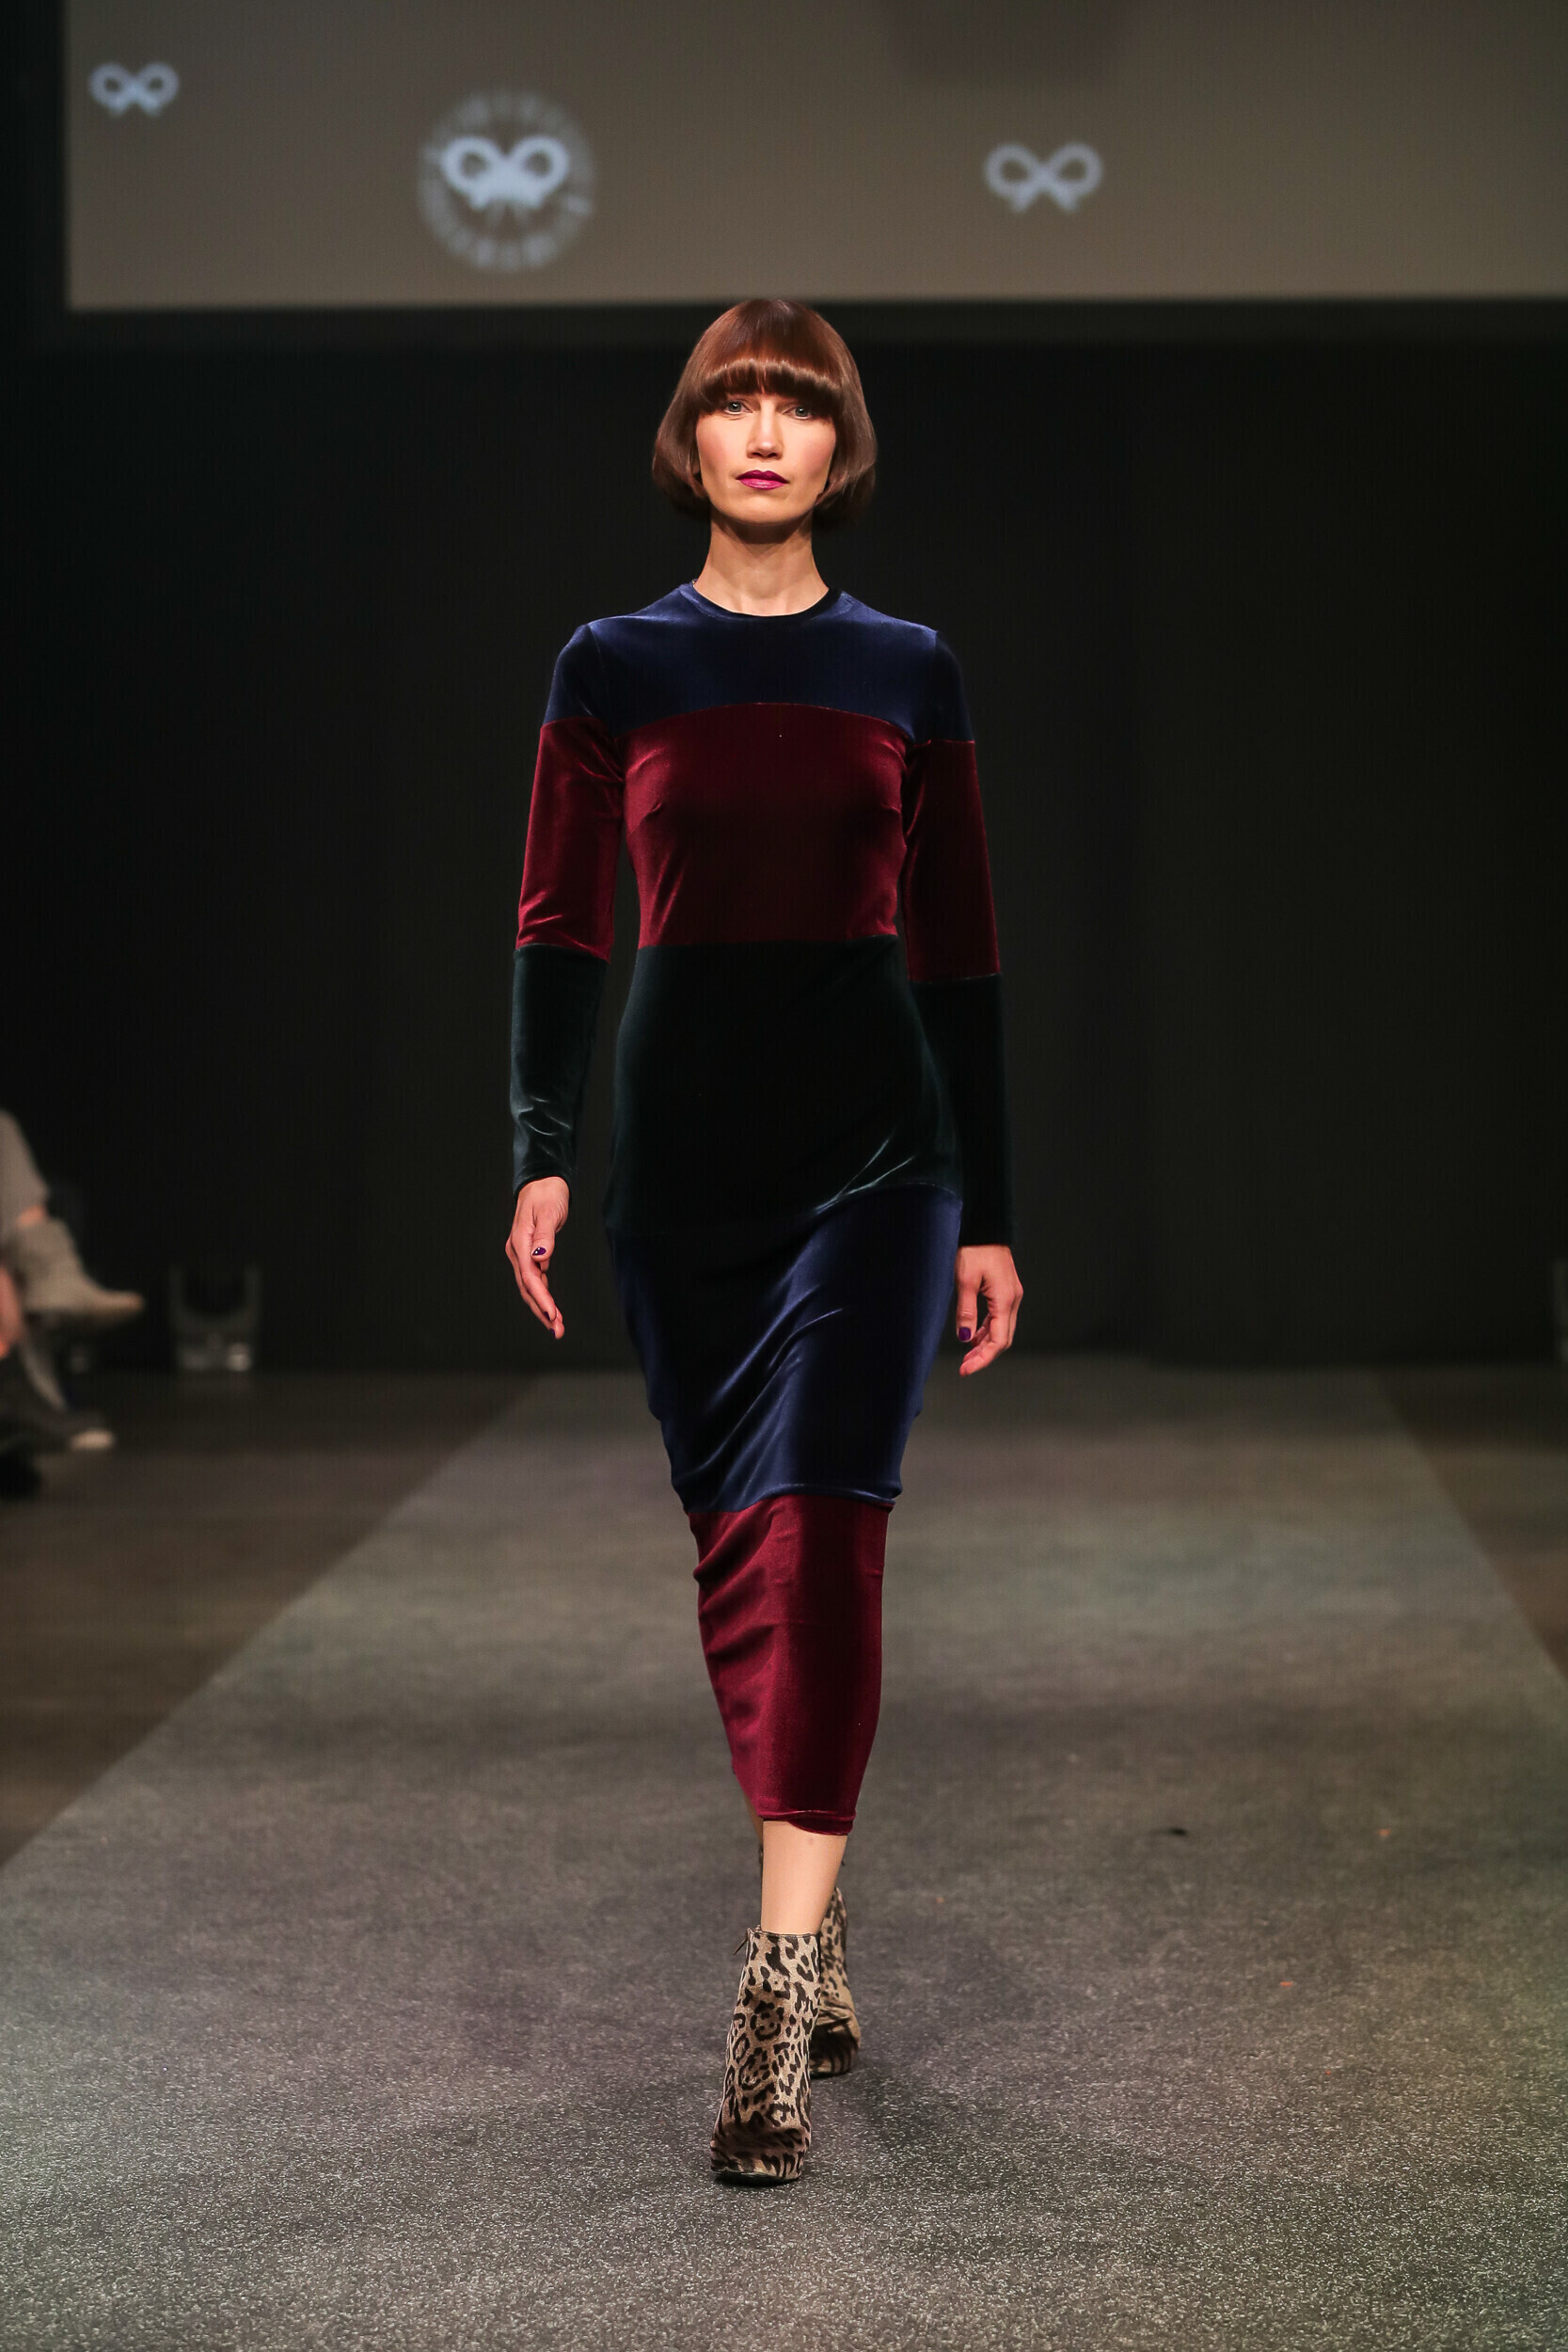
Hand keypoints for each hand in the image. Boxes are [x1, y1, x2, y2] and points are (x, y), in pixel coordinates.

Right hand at [506, 1177, 569, 1338]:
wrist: (543, 1181)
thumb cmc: (546, 1193)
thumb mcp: (548, 1211)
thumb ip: (545, 1235)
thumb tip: (541, 1256)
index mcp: (519, 1242)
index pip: (529, 1276)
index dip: (540, 1297)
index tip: (552, 1313)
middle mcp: (518, 1251)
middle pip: (527, 1288)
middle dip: (542, 1311)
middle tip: (557, 1330)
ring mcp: (523, 1254)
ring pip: (531, 1287)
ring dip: (543, 1307)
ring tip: (557, 1326)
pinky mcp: (531, 1254)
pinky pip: (536, 1280)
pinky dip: (544, 1295)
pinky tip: (552, 1309)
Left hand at [954, 1244, 1021, 1375]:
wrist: (985, 1227)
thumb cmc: (974, 1249)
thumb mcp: (964, 1280)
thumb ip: (966, 1311)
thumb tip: (965, 1337)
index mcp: (1005, 1300)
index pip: (998, 1341)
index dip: (982, 1359)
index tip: (965, 1369)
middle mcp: (1013, 1300)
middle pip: (1003, 1338)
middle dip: (984, 1355)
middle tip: (965, 1366)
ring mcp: (1012, 1295)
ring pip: (1002, 1329)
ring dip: (985, 1344)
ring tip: (967, 1354)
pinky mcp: (1006, 1290)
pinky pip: (999, 1317)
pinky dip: (987, 1330)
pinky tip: (974, 1335)